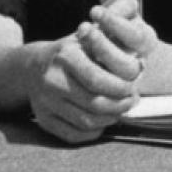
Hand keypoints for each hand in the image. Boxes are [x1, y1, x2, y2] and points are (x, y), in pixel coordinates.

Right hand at [27, 0, 150, 144]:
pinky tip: (103, 122)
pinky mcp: (43, 119)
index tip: (134, 86)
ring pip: (85, 121)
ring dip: (109, 119)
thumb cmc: (70, 49)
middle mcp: (52, 80)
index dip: (121, 87)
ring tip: (121, 111)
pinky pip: (72, 134)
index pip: (98, 79)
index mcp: (65, 56)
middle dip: (119, 105)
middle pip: (94, 103)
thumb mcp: (86, 37)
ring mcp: (45, 103)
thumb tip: (140, 62)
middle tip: (132, 100)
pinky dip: (92, 132)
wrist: (31, 66)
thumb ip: (111, 43)